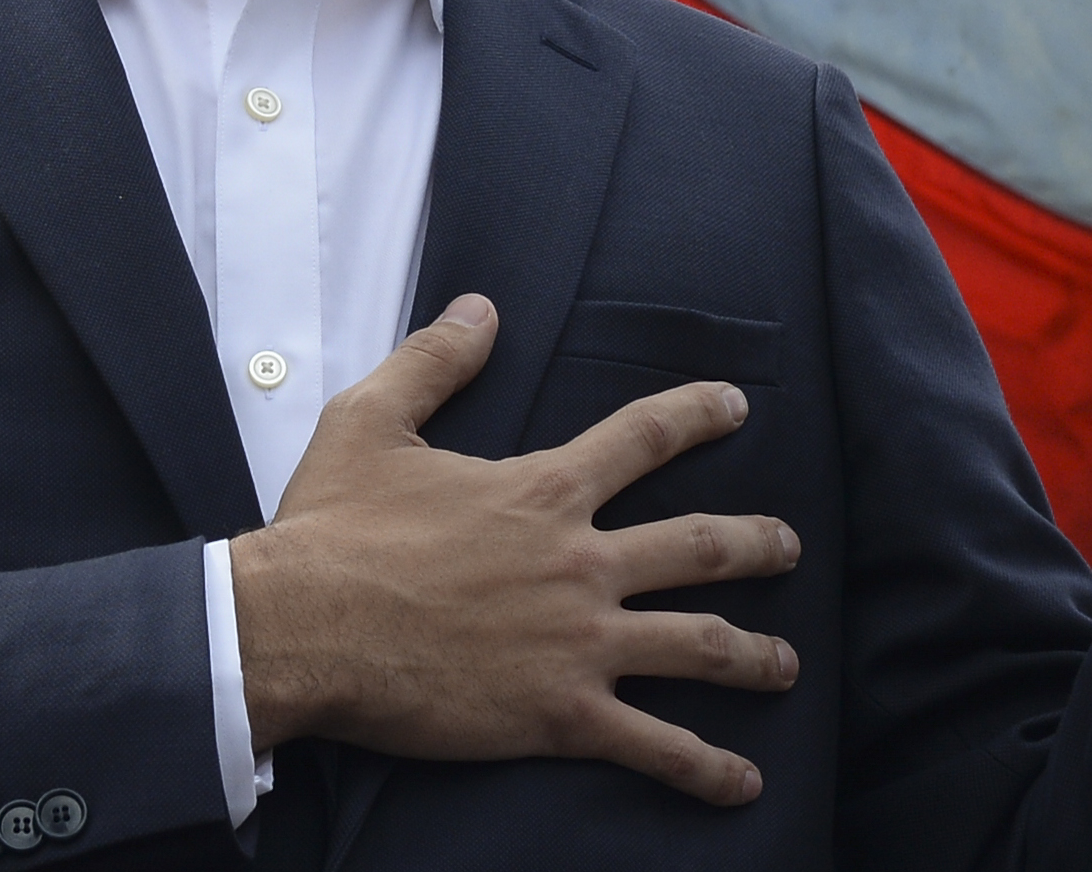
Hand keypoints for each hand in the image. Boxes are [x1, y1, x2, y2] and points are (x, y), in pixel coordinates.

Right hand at [228, 295, 799, 804]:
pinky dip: (706, 766)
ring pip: (699, 644)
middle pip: (701, 545)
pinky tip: (743, 782)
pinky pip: (654, 744)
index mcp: (543, 492)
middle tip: (789, 544)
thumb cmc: (333, 529)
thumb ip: (433, 361)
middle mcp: (580, 562)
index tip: (735, 405)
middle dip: (758, 544)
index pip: (643, 438)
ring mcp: (579, 641)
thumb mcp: (371, 420)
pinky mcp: (560, 714)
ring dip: (754, 654)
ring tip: (786, 663)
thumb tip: (479, 310)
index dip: (696, 415)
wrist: (302, 628)